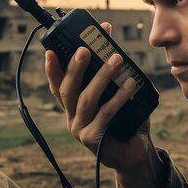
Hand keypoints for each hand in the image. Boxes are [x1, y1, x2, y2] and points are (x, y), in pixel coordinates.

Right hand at [44, 22, 157, 172]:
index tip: (51, 51)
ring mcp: (80, 129)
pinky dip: (119, 97)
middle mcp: (72, 116)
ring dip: (102, 77)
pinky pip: (106, 114)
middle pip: (67, 90)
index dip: (52, 69)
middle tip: (84, 50)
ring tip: (116, 59)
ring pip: (86, 100)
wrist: (136, 151)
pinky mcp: (93, 139)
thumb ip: (108, 68)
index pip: (57, 84)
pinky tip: (130, 83)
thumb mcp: (114, 91)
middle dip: (75, 68)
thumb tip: (108, 36)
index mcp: (72, 105)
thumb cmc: (125, 119)